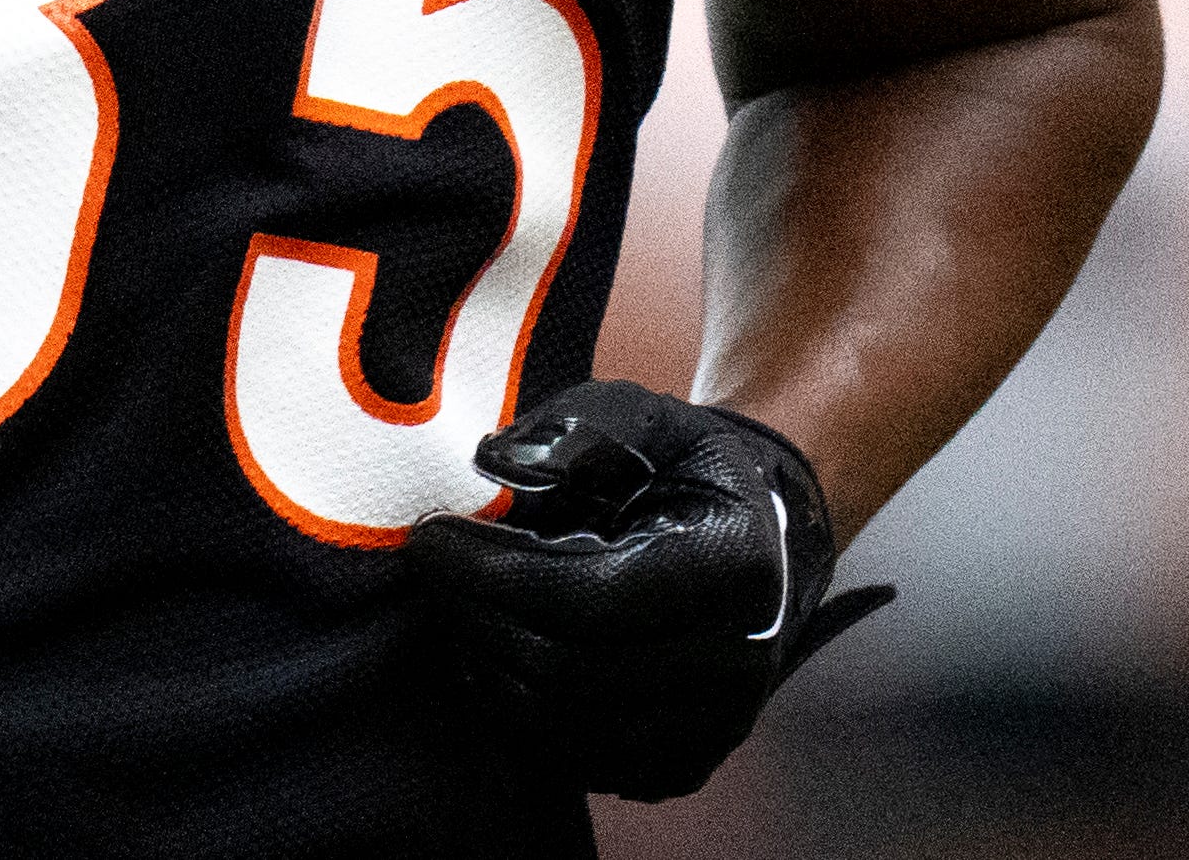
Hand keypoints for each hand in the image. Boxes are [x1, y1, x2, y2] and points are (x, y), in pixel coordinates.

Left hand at [409, 379, 891, 801]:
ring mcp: (712, 729)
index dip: (494, 575)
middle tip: (436, 576)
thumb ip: (575, 427)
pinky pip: (570, 766)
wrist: (758, 544)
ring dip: (489, 671)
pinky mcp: (680, 769)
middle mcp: (737, 664)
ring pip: (559, 731)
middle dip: (478, 622)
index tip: (431, 539)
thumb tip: (492, 466)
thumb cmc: (684, 473)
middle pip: (566, 674)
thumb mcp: (645, 421)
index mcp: (735, 568)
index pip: (591, 597)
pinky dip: (516, 716)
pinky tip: (500, 657)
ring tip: (465, 611)